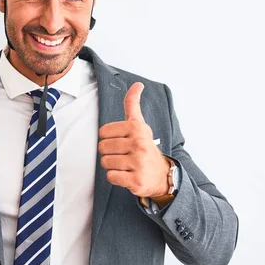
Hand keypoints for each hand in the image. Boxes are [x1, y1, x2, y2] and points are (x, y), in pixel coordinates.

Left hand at [98, 82, 169, 197]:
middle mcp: (139, 144)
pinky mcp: (136, 181)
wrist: (162, 175)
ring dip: (112, 166)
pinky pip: (111, 176)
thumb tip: (137, 84)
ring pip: (105, 162)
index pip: (103, 131)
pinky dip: (116, 178)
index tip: (121, 141)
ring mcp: (139, 163)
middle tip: (124, 155)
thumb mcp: (140, 125)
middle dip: (109, 153)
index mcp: (137, 128)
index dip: (108, 138)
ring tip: (126, 165)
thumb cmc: (145, 148)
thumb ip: (133, 105)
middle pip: (102, 147)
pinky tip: (127, 175)